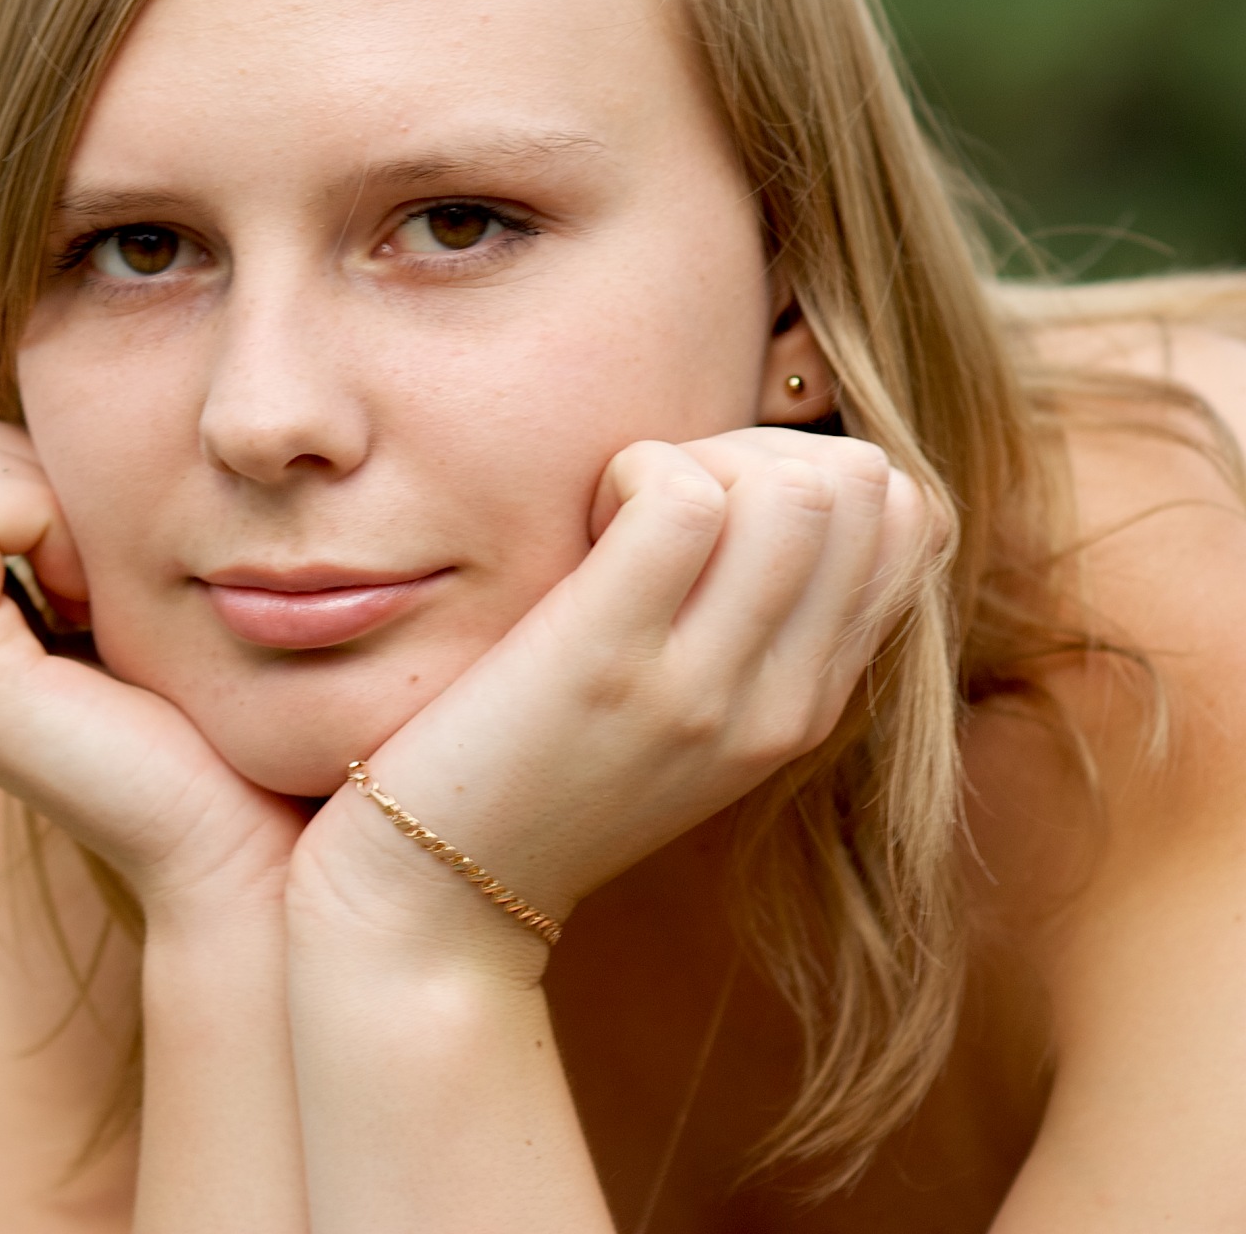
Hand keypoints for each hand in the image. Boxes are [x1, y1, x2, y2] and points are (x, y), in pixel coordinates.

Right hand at [0, 409, 304, 919]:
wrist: (253, 845)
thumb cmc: (224, 712)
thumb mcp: (129, 580)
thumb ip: (70, 510)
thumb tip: (57, 406)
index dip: (8, 460)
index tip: (97, 552)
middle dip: (8, 465)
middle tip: (94, 565)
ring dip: (28, 490)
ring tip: (95, 587)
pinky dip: (33, 515)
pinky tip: (94, 599)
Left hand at [292, 429, 943, 960]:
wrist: (437, 899)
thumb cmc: (531, 772)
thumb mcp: (676, 709)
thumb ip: (741, 622)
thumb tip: (769, 482)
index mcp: (808, 704)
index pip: (909, 521)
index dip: (811, 466)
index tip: (710, 500)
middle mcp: (782, 701)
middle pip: (869, 488)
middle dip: (760, 448)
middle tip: (653, 495)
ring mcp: (703, 688)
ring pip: (797, 490)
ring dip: (699, 456)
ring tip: (618, 508)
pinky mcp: (609, 665)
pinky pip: (682, 500)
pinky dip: (636, 467)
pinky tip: (584, 516)